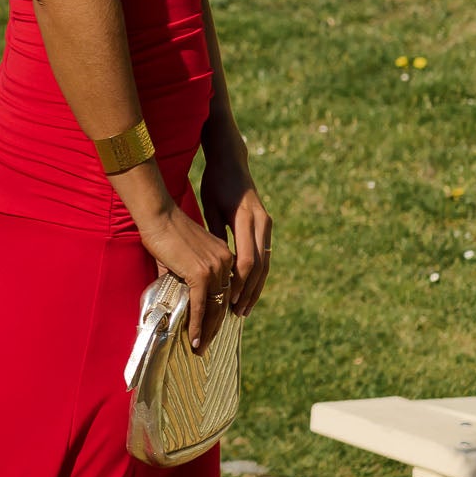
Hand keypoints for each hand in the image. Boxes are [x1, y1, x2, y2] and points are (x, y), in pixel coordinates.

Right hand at [138, 201, 234, 353]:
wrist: (158, 217)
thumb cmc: (165, 233)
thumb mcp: (184, 257)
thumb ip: (187, 277)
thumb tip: (179, 299)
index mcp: (225, 257)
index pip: (225, 292)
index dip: (219, 314)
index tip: (211, 330)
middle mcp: (225, 263)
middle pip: (223, 303)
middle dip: (214, 328)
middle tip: (205, 345)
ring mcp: (214, 268)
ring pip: (214, 308)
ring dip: (206, 331)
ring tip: (199, 348)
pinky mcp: (200, 273)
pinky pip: (200, 306)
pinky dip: (197, 325)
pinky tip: (193, 339)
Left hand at [199, 145, 271, 318]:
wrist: (232, 162)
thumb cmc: (215, 183)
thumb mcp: (210, 207)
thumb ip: (214, 236)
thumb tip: (211, 268)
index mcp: (245, 218)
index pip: (246, 260)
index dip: (238, 284)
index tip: (229, 302)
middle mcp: (261, 222)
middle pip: (259, 266)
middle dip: (249, 292)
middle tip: (238, 314)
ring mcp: (266, 223)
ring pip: (265, 263)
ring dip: (255, 288)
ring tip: (244, 309)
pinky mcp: (265, 225)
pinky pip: (264, 256)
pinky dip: (257, 276)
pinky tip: (248, 291)